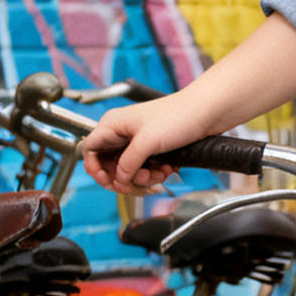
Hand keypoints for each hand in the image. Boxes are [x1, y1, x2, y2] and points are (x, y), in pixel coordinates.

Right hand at [80, 90, 222, 194]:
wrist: (205, 113)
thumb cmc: (176, 117)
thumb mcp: (147, 143)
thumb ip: (128, 163)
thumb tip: (119, 179)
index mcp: (112, 125)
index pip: (90, 150)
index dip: (96, 169)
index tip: (109, 183)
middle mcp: (122, 132)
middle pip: (111, 165)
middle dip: (127, 178)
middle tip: (141, 181)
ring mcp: (137, 141)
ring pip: (131, 170)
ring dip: (145, 177)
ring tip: (160, 172)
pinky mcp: (153, 148)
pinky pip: (146, 168)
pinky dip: (156, 173)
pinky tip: (168, 168)